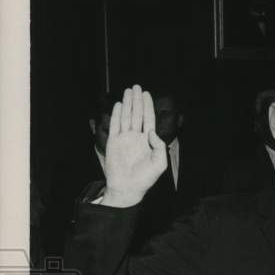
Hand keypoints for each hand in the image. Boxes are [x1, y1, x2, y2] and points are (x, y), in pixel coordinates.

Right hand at [101, 85, 166, 206]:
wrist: (128, 187)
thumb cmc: (145, 178)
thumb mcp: (160, 163)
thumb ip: (159, 146)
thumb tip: (151, 131)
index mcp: (147, 141)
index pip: (148, 119)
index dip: (148, 106)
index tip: (146, 94)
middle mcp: (136, 137)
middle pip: (137, 114)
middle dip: (137, 101)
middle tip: (136, 87)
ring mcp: (124, 139)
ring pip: (126, 116)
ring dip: (127, 103)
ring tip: (128, 91)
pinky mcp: (114, 142)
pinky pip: (115, 125)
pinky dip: (116, 114)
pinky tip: (119, 104)